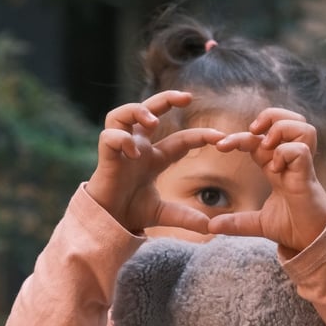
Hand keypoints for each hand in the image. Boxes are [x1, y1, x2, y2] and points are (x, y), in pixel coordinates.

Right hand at [85, 91, 222, 234]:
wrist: (108, 223)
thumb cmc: (131, 212)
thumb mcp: (164, 214)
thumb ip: (186, 217)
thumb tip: (211, 227)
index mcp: (154, 158)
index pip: (181, 140)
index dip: (200, 136)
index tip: (220, 137)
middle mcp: (138, 147)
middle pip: (148, 110)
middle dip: (167, 99)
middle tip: (187, 98)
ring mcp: (120, 150)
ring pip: (122, 114)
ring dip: (138, 111)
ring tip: (153, 122)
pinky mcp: (106, 157)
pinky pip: (109, 137)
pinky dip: (121, 140)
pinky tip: (133, 153)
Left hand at [207, 109, 325, 252]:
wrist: (310, 242)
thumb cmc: (292, 227)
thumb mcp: (257, 224)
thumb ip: (236, 222)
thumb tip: (211, 226)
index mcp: (278, 166)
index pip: (261, 139)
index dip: (241, 137)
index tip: (220, 146)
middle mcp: (292, 161)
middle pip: (289, 119)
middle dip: (269, 116)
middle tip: (253, 131)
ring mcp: (302, 166)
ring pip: (303, 126)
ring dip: (281, 129)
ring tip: (268, 145)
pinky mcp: (309, 176)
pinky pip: (300, 150)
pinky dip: (285, 153)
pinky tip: (276, 169)